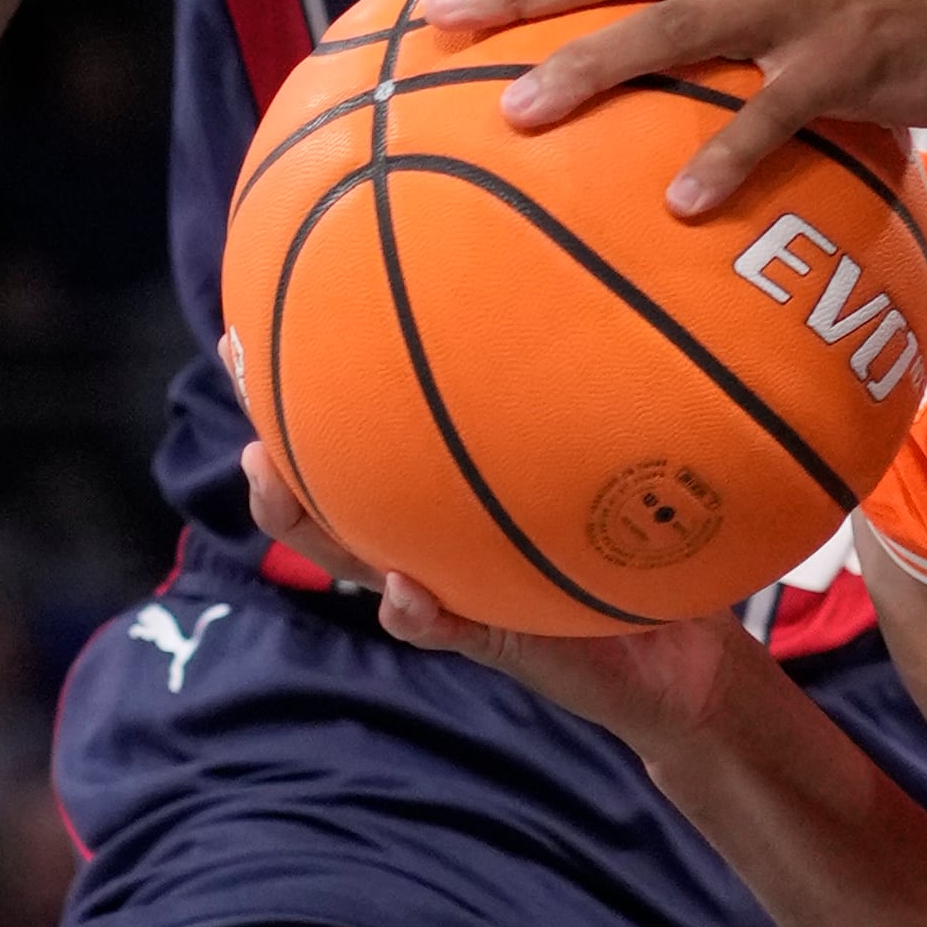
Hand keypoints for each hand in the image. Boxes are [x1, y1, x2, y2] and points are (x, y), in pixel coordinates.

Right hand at [229, 342, 756, 757]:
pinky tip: (403, 589)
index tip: (242, 341)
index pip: (360, 438)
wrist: (685, 653)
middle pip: (330, 505)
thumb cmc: (644, 540)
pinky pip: (438, 626)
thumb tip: (583, 272)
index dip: (295, 396)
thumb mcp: (609, 455)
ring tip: (275, 485)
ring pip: (358, 561)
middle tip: (247, 428)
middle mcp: (434, 540)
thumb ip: (582, 393)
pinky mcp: (493, 639)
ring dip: (312, 529)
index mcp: (445, 495)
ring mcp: (455, 591)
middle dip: (277, 468)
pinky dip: (414, 610)